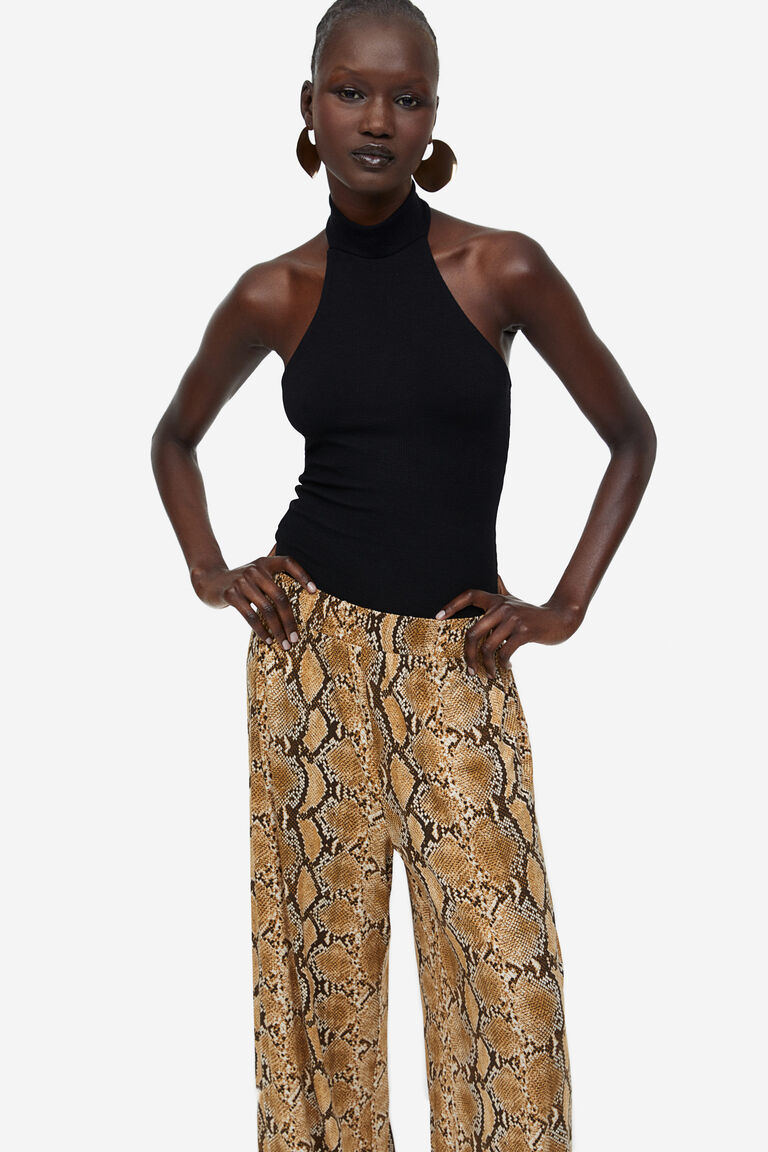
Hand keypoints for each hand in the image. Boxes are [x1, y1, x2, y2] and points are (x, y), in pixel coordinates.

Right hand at [190, 550, 317, 647]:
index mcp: (265, 563)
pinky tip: (268, 640)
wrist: (209, 581)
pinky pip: (250, 616)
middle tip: (296, 638)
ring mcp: (242, 581)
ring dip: (277, 630)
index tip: (314, 592)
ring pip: (266, 609)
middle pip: (280, 596)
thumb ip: (273, 572)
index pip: (288, 563)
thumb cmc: (239, 580)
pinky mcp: (231, 594)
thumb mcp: (255, 571)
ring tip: (284, 644)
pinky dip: (261, 630)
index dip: (303, 575)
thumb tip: (302, 582)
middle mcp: (255, 569)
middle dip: (290, 620)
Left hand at [435, 586, 583, 678]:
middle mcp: (502, 607)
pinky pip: (504, 652)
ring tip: (489, 674)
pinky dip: (502, 664)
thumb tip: (493, 575)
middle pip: (473, 632)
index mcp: (496, 599)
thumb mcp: (514, 600)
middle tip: (469, 669)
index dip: (452, 604)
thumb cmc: (532, 613)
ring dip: (486, 665)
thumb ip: (501, 589)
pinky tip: (506, 668)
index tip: (437, 617)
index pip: (469, 595)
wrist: (560, 619)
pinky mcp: (524, 633)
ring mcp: (513, 620)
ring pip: (487, 647)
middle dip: (468, 655)